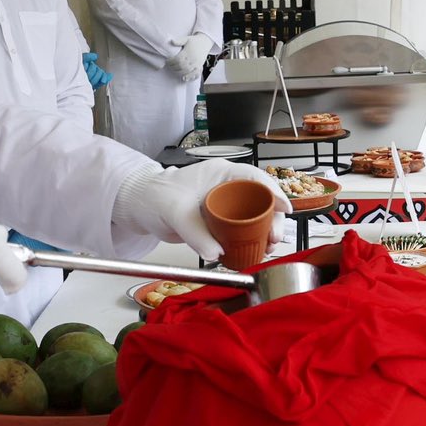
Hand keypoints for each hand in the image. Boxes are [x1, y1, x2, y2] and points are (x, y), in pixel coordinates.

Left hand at [114, 161, 291, 261]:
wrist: (140, 207)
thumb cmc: (155, 197)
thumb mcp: (175, 212)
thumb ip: (196, 232)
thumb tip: (218, 251)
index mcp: (221, 173)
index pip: (255, 178)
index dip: (273, 192)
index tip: (284, 209)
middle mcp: (227, 187)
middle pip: (261, 199)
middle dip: (272, 218)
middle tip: (274, 238)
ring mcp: (225, 203)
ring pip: (255, 215)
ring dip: (264, 231)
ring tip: (268, 247)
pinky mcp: (220, 220)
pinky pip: (242, 228)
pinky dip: (251, 239)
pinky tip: (254, 251)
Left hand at [165, 33, 212, 80]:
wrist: (205, 42)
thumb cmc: (194, 41)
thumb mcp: (186, 39)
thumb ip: (179, 41)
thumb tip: (171, 41)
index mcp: (188, 52)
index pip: (177, 59)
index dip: (171, 62)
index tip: (167, 61)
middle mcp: (192, 58)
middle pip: (181, 66)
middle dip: (174, 67)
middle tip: (170, 66)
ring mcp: (197, 63)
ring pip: (187, 70)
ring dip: (179, 72)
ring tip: (175, 71)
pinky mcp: (200, 66)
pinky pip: (195, 73)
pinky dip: (190, 76)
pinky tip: (184, 78)